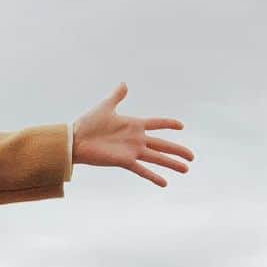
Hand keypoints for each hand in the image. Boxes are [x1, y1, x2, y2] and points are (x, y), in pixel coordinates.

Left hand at [72, 82, 193, 187]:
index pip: (157, 124)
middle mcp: (136, 139)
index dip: (169, 124)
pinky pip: (142, 170)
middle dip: (177, 150)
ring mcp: (132, 151)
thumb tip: (124, 84)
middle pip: (162, 144)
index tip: (181, 126)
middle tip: (192, 156)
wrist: (75, 140)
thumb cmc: (87, 123)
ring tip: (186, 169)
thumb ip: (116, 96)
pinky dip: (153, 176)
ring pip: (157, 158)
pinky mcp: (124, 161)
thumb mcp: (105, 106)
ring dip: (171, 163)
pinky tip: (165, 183)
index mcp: (134, 125)